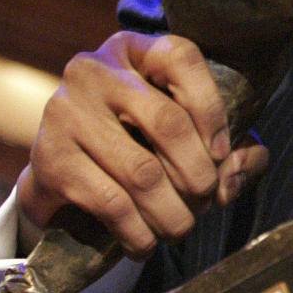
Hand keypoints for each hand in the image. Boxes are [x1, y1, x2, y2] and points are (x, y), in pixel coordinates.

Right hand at [16, 32, 268, 255]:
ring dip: (172, 212)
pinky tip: (147, 242)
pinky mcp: (49, 158)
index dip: (213, 110)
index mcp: (133, 50)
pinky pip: (110, 203)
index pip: (182, 58)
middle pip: (168, 122)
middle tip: (206, 201)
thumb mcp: (181, 129)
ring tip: (181, 227)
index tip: (224, 154)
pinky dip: (138, 232)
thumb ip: (227, 146)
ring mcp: (65, 111)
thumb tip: (243, 170)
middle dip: (198, 173)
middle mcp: (93, 70)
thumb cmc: (135, 140)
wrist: (60, 167)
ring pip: (141, 172)